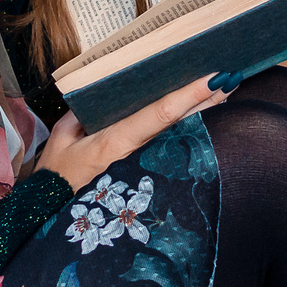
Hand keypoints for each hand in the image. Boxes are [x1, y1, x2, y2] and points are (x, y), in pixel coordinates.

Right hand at [36, 76, 225, 191]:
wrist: (55, 209)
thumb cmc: (58, 174)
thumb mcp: (62, 137)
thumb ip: (80, 113)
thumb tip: (99, 94)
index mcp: (118, 140)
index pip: (161, 113)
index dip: (189, 95)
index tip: (213, 78)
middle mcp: (138, 151)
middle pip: (181, 121)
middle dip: (207, 100)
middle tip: (231, 77)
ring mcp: (143, 161)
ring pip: (180, 132)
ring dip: (203, 112)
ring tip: (225, 89)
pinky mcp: (143, 168)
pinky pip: (170, 143)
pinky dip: (188, 126)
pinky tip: (203, 113)